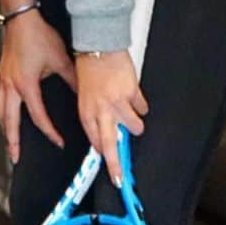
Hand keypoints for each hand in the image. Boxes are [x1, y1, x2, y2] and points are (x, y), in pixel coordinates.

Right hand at [0, 11, 77, 162]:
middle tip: (14, 156)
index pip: (38, 117)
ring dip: (5, 128)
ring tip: (9, 140)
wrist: (22, 18)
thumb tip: (86, 94)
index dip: (49, 132)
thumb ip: (73, 80)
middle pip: (8, 121)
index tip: (58, 141)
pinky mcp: (2, 73)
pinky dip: (3, 112)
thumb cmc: (37, 35)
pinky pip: (0, 99)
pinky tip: (8, 113)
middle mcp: (11, 86)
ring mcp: (4, 80)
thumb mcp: (61, 59)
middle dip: (11, 140)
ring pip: (0, 111)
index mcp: (26, 86)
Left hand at [75, 50, 148, 185]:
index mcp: (86, 110)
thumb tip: (105, 129)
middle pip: (110, 145)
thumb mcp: (83, 93)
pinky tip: (134, 97)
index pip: (95, 140)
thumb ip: (94, 112)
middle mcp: (101, 110)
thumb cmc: (89, 67)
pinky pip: (143, 108)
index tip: (109, 166)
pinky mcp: (133, 93)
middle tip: (120, 179)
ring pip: (135, 127)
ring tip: (132, 115)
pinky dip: (141, 106)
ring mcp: (118, 103)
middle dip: (116, 165)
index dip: (103, 155)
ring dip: (136, 125)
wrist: (99, 45)